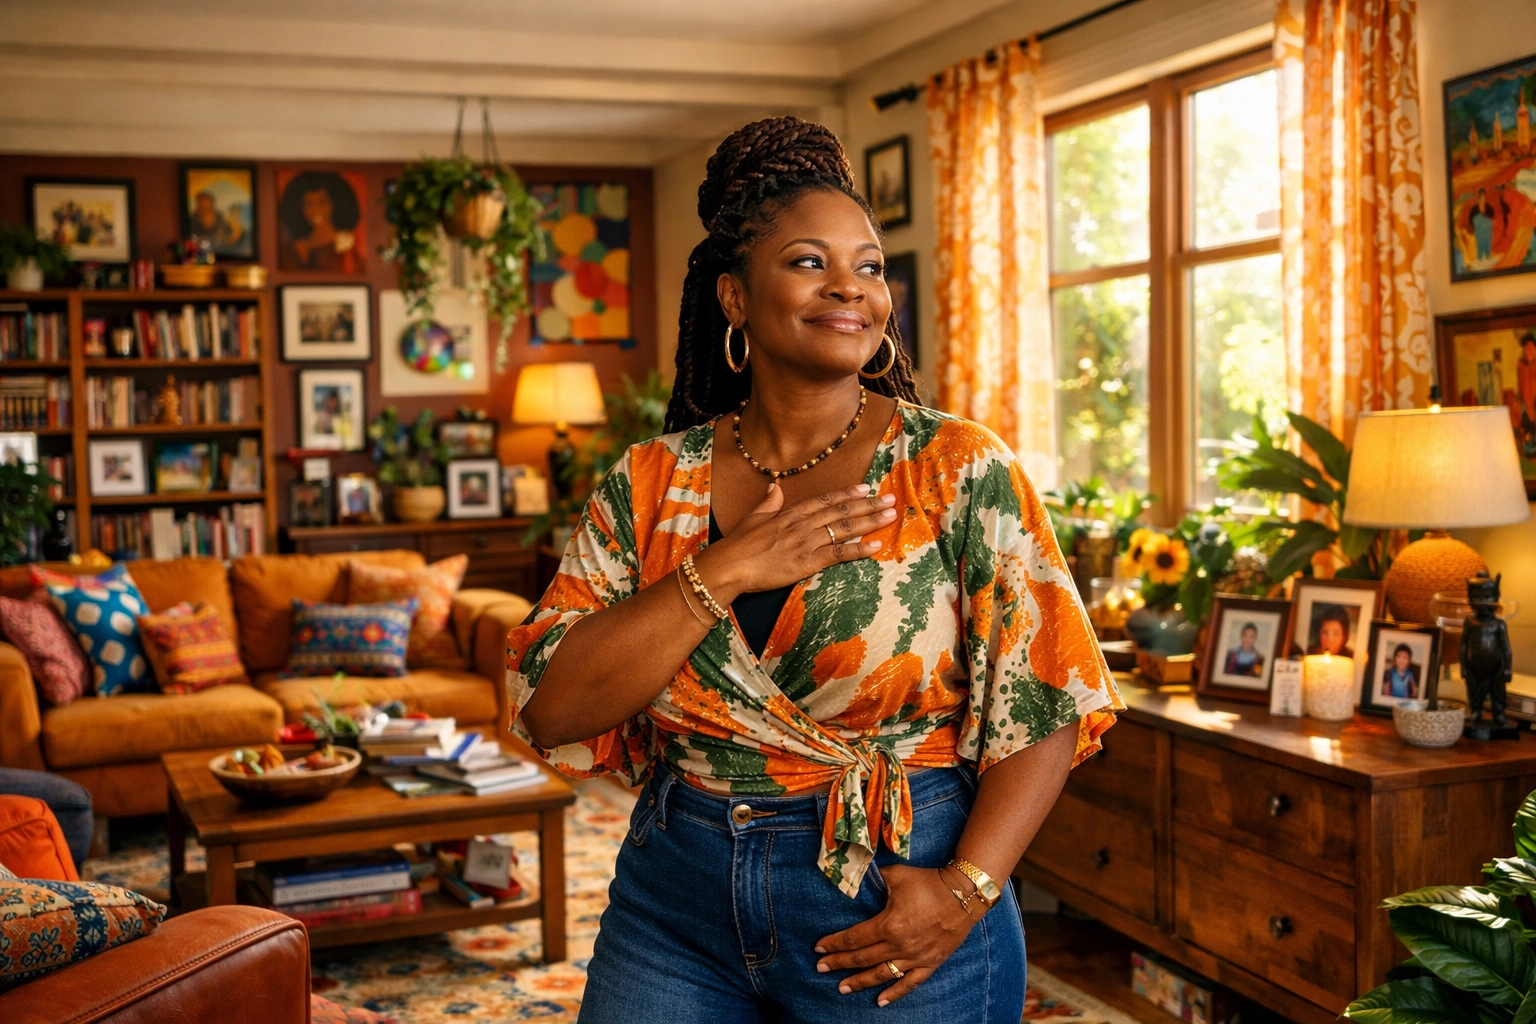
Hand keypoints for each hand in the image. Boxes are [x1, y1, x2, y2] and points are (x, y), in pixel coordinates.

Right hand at [695, 483, 894, 598]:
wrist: (729, 565)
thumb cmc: (737, 545)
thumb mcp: (753, 517)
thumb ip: (768, 502)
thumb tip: (775, 487)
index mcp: (790, 513)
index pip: (824, 500)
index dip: (847, 493)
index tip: (865, 488)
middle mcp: (802, 524)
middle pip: (841, 511)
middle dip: (868, 504)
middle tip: (890, 499)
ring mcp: (806, 542)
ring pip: (844, 528)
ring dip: (870, 521)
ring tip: (890, 516)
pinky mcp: (807, 562)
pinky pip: (838, 554)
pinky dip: (858, 549)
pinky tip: (876, 546)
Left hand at [814, 864, 978, 1005]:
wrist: (964, 894)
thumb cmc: (929, 882)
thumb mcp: (897, 876)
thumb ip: (874, 880)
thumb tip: (857, 878)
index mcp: (888, 925)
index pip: (854, 939)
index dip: (834, 944)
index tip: (818, 948)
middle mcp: (899, 945)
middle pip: (862, 959)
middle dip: (838, 964)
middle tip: (821, 968)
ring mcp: (915, 957)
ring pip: (881, 975)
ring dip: (859, 982)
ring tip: (842, 988)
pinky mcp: (930, 963)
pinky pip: (909, 984)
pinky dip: (894, 993)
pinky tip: (880, 1001)